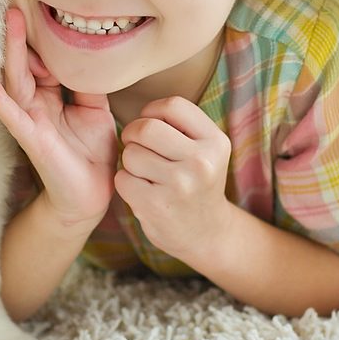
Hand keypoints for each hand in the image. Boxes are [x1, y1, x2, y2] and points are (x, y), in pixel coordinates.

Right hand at [0, 8, 116, 230]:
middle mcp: (37, 105)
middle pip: (25, 65)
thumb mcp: (96, 110)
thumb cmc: (91, 152)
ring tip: (9, 26)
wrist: (92, 194)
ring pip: (17, 82)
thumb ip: (89, 84)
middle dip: (20, 37)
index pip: (44, 62)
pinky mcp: (32, 140)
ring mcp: (31, 121)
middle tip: (15, 7)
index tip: (41, 11)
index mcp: (52, 96)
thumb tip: (89, 55)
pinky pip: (13, 117)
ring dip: (12, 54)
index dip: (43, 40)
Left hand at [114, 96, 235, 264]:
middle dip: (133, 133)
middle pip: (146, 127)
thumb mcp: (206, 149)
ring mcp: (179, 186)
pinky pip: (122, 179)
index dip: (152, 111)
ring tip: (144, 171)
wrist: (206, 233)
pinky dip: (125, 182)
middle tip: (136, 144)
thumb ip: (182, 125)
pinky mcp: (157, 206)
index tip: (150, 123)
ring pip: (130, 153)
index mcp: (215, 142)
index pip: (172, 105)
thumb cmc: (197, 181)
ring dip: (129, 160)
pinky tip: (141, 190)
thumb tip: (142, 106)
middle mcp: (201, 162)